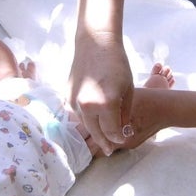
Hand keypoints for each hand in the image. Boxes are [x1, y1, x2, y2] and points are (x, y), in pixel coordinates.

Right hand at [69, 32, 133, 154]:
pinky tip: (93, 118)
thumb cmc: (117, 64)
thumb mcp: (128, 90)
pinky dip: (86, 118)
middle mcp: (87, 106)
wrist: (95, 44)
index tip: (122, 141)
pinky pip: (78, 113)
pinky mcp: (68, 96)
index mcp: (106, 104)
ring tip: (102, 137)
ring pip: (85, 124)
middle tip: (110, 150)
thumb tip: (121, 131)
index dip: (118, 138)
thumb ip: (124, 113)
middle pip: (96, 133)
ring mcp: (74, 101)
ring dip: (94, 131)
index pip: (112, 132)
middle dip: (104, 142)